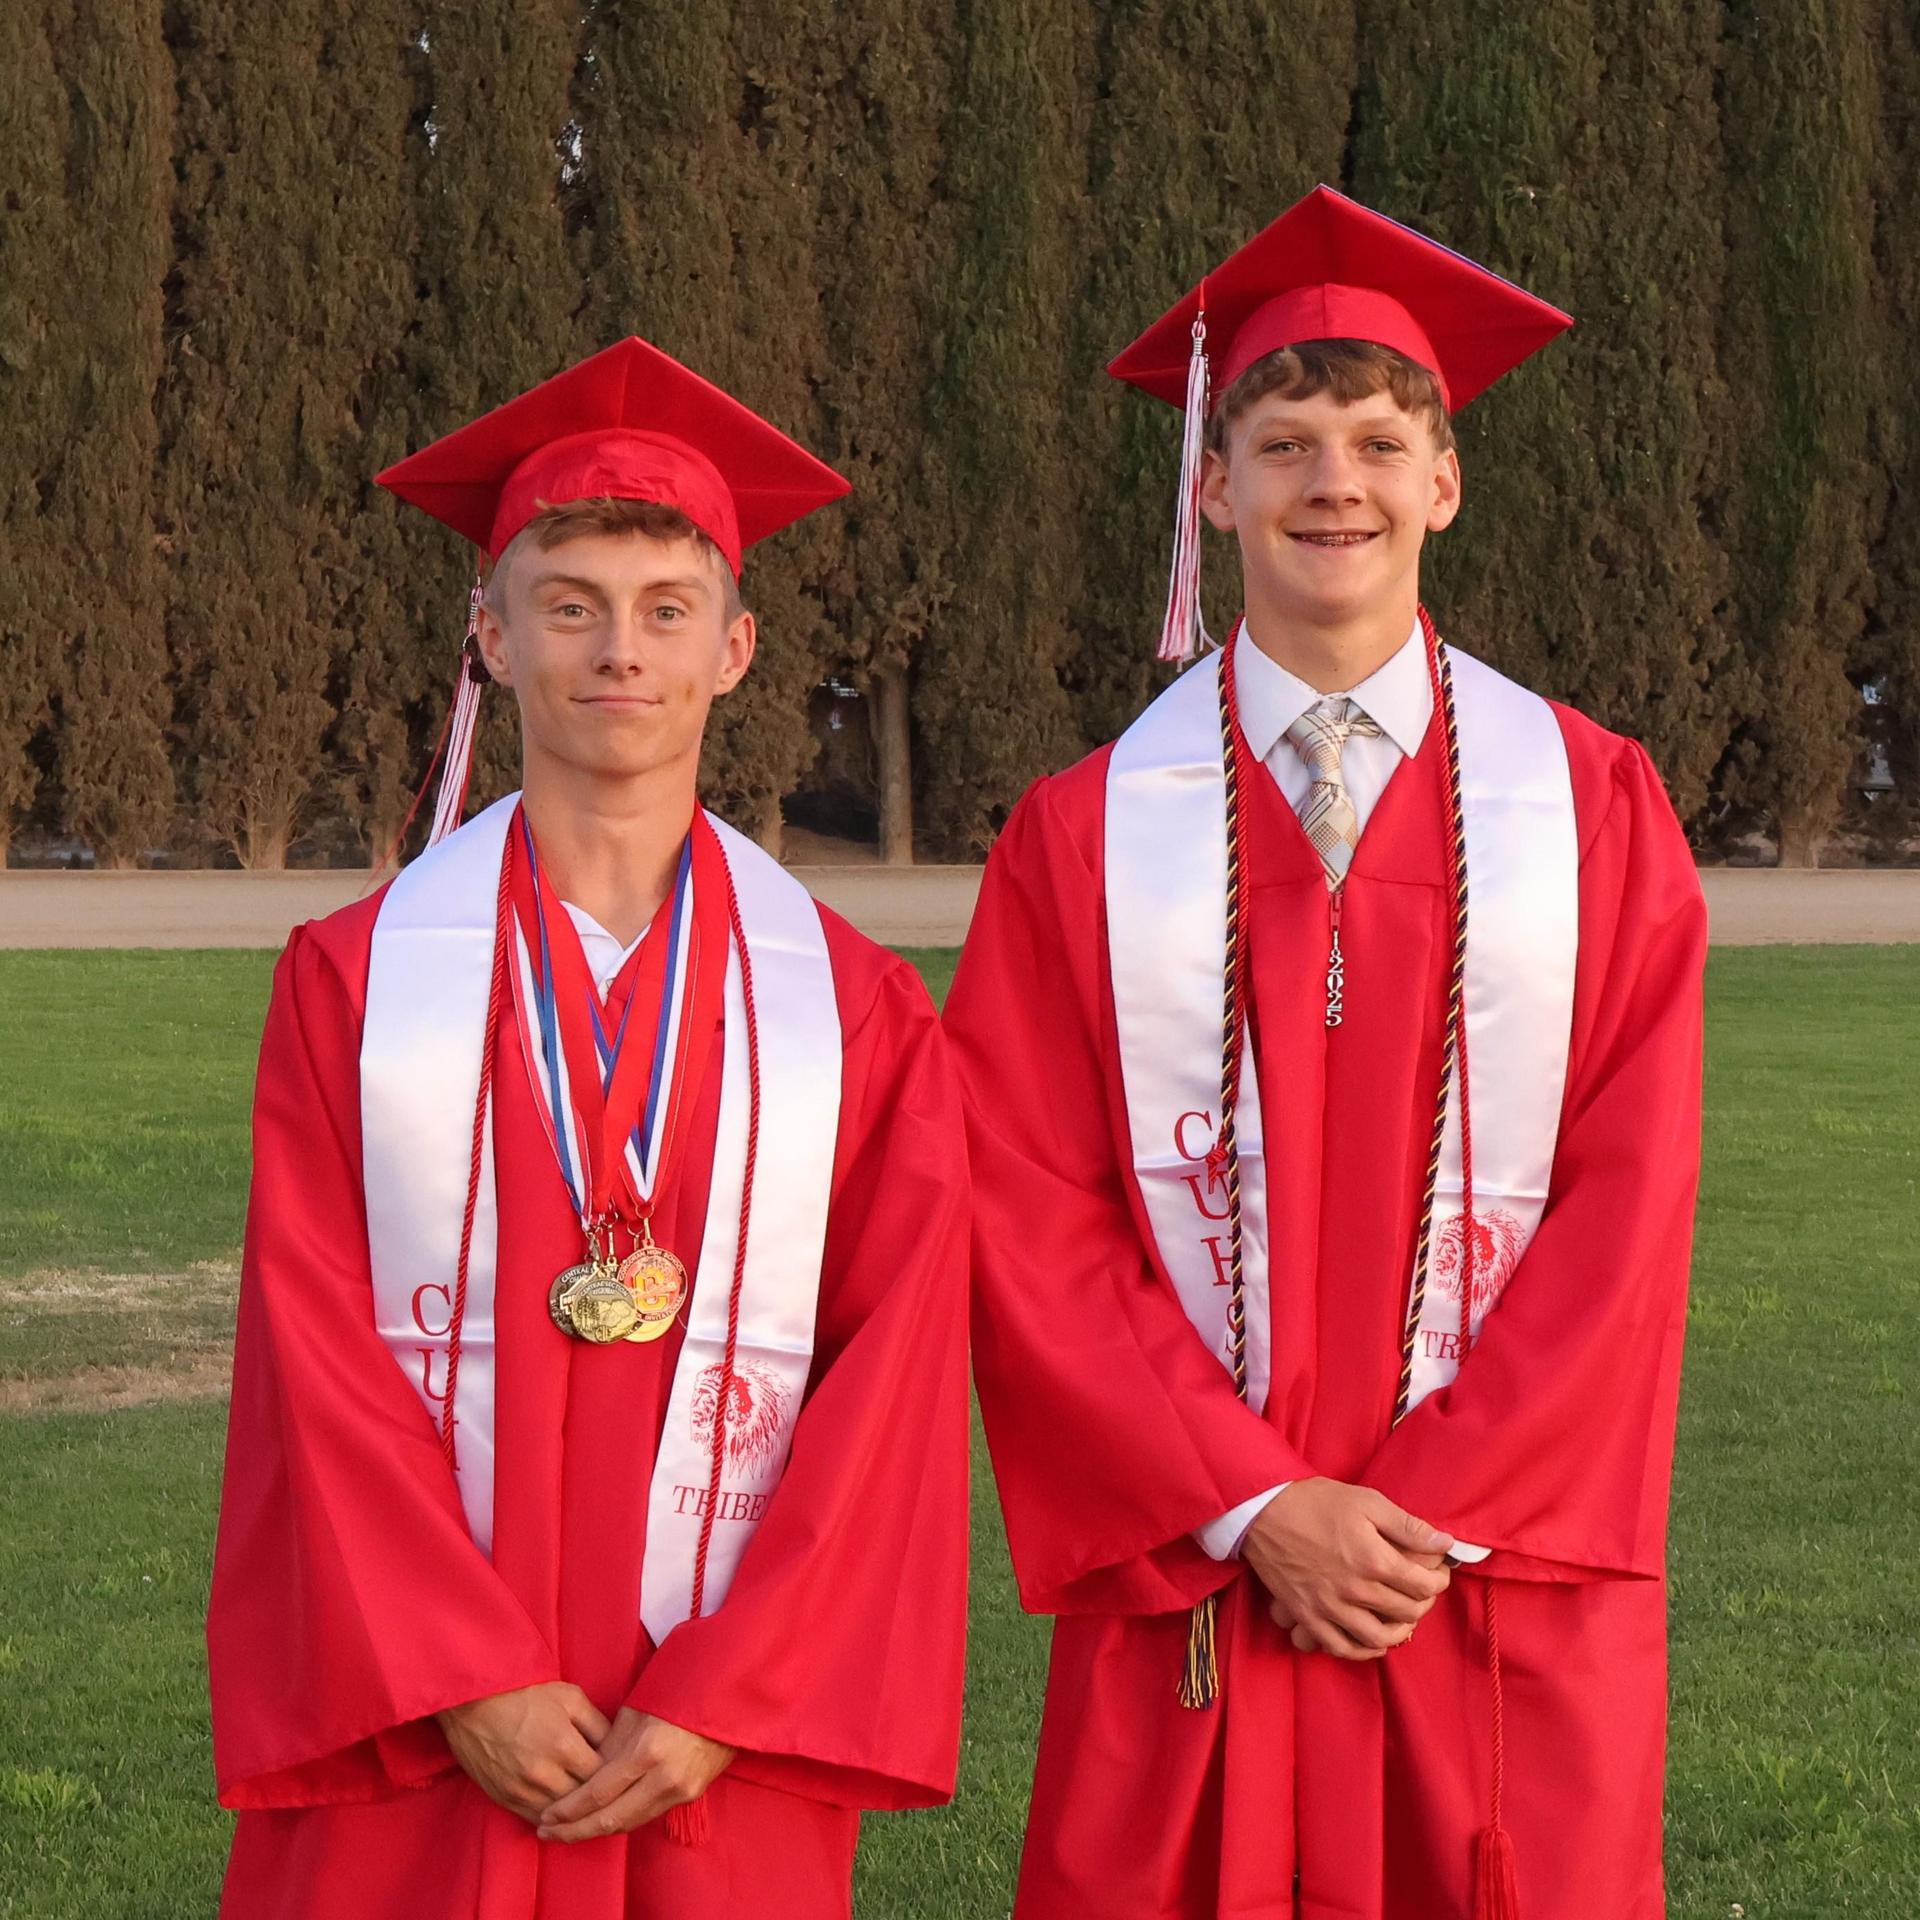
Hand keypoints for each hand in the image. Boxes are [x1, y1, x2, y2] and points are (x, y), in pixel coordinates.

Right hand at [437, 1682, 609, 1820]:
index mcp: (564, 1745)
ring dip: (575, 1812)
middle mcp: (544, 1774)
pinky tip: (562, 1813)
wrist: (473, 1702)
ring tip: (588, 1806)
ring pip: (560, 1817)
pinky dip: (551, 1820)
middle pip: (583, 1800)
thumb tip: (616, 1747)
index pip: (602, 1776)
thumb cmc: (525, 1693)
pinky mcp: (505, 1799)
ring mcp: (522, 1790)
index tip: (619, 1773)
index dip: (613, 1776)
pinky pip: (535, 1820)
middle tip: (608, 1792)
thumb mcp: (569, 1697)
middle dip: (597, 1797)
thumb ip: (597, 1723)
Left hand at [537, 1707, 735, 1842]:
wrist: (726, 1701)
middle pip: (610, 1819)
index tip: (546, 1816)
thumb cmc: (676, 1696)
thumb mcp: (636, 1712)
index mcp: (648, 1751)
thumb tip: (582, 1775)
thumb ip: (609, 1747)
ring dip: (595, 1831)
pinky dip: (620, 1821)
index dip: (569, 1809)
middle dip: (574, 1830)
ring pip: (628, 1823)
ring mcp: (680, 1790)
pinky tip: (600, 1821)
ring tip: (566, 1832)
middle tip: (546, 1832)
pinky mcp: (690, 1796)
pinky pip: (646, 1815)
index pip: (599, 1792)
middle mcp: (663, 1777)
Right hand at [1243, 1479, 1452, 1660]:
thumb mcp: (1366, 1502)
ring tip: (1403, 1620)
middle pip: (1406, 1612)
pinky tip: (1371, 1641)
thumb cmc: (1316, 1501)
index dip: (1438, 1580)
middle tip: (1422, 1591)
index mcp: (1374, 1560)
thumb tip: (1445, 1543)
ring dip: (1399, 1632)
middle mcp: (1355, 1590)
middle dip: (1423, 1603)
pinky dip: (1362, 1651)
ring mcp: (1330, 1608)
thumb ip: (1407, 1526)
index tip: (1438, 1572)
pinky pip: (1341, 1647)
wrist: (1262, 1510)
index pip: (1422, 1585)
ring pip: (1378, 1638)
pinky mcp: (1308, 1616)